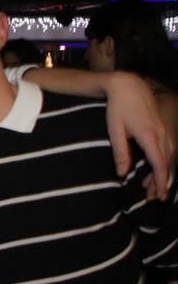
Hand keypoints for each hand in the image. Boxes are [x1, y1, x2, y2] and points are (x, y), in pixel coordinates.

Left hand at [104, 72, 173, 199]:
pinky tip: (154, 169)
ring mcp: (163, 130)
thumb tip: (122, 173)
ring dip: (161, 173)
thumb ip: (120, 152)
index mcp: (149, 136)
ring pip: (168, 157)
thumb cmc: (118, 107)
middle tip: (153, 197)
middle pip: (166, 163)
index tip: (159, 194)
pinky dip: (163, 162)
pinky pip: (167, 149)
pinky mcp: (161, 128)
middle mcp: (161, 134)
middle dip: (161, 182)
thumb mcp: (115, 130)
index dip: (160, 181)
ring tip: (150, 187)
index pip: (159, 164)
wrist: (128, 86)